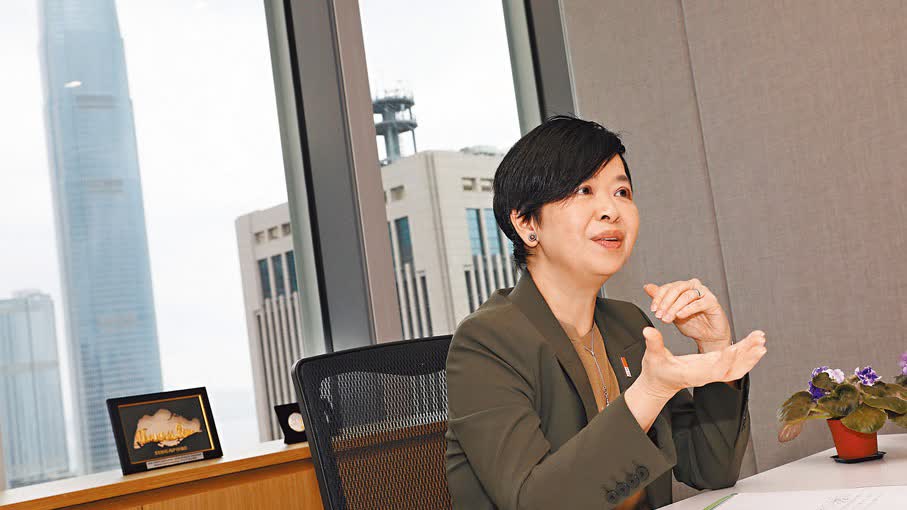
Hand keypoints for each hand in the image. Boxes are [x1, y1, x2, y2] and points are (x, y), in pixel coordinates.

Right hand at [635, 326, 766, 398]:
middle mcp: (706, 375)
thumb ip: (653, 343)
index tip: (734, 349)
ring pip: (736, 369)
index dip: (724, 360)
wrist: (659, 385)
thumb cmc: (656, 371)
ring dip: (750, 357)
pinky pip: (735, 367)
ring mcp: (711, 373)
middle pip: (731, 370)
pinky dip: (746, 359)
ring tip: (761, 342)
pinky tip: (754, 348)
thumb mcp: (652, 356)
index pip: (713, 369)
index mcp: (693, 374)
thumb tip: (648, 330)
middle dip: (746, 357)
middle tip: (759, 342)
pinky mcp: (714, 369)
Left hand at [644, 278, 731, 351]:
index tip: (653, 309)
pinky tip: (680, 316)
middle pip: (676, 289)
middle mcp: (693, 286)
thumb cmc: (693, 323)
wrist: (708, 336)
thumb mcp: (672, 312)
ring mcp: (704, 293)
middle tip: (659, 315)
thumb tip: (647, 287)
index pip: (667, 287)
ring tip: (668, 318)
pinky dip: (687, 309)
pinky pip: (698, 303)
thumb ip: (661, 299)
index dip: (658, 298)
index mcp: (683, 287)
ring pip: (686, 296)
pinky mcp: (712, 302)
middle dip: (665, 303)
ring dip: (674, 308)